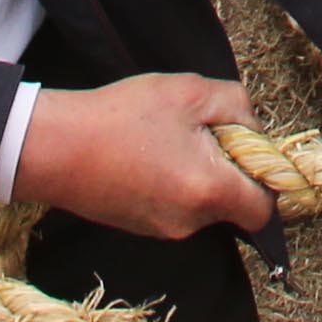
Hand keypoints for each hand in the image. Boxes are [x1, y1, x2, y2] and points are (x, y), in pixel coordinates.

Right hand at [14, 72, 273, 240]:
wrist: (55, 148)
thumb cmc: (123, 116)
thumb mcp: (190, 92)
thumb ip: (237, 107)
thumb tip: (251, 130)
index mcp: (209, 191)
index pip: (264, 209)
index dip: (266, 178)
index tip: (247, 147)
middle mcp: (190, 222)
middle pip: (233, 202)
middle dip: (227, 168)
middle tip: (199, 130)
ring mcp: (162, 229)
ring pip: (202, 203)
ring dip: (197, 173)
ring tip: (165, 137)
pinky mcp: (140, 226)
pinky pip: (175, 206)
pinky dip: (172, 182)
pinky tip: (146, 153)